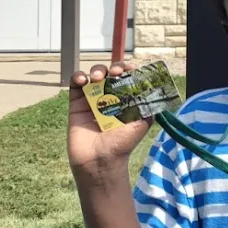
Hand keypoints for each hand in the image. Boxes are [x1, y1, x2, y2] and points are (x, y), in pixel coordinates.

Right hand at [67, 62, 154, 176]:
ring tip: (98, 78)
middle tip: (116, 73)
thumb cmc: (123, 143)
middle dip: (116, 67)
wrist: (100, 160)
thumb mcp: (143, 121)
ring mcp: (93, 98)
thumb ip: (148, 103)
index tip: (131, 70)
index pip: (130, 77)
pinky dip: (78, 76)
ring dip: (97, 70)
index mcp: (127, 99)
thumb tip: (152, 86)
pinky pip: (75, 84)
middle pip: (112, 72)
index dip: (131, 69)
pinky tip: (83, 80)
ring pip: (94, 74)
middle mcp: (111, 96)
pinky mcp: (76, 103)